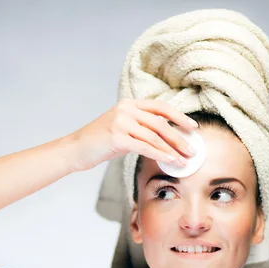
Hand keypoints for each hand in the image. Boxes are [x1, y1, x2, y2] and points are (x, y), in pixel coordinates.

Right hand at [68, 99, 198, 170]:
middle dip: (180, 138)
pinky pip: (145, 147)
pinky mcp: (117, 137)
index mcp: (129, 104)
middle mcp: (126, 109)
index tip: (193, 127)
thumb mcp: (121, 128)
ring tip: (185, 160)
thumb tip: (166, 137)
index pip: (161, 107)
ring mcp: (121, 122)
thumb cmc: (99, 143)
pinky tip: (170, 161)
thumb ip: (141, 127)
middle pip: (161, 124)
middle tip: (192, 150)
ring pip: (155, 136)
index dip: (179, 117)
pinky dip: (160, 154)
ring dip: (173, 150)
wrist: (75, 150)